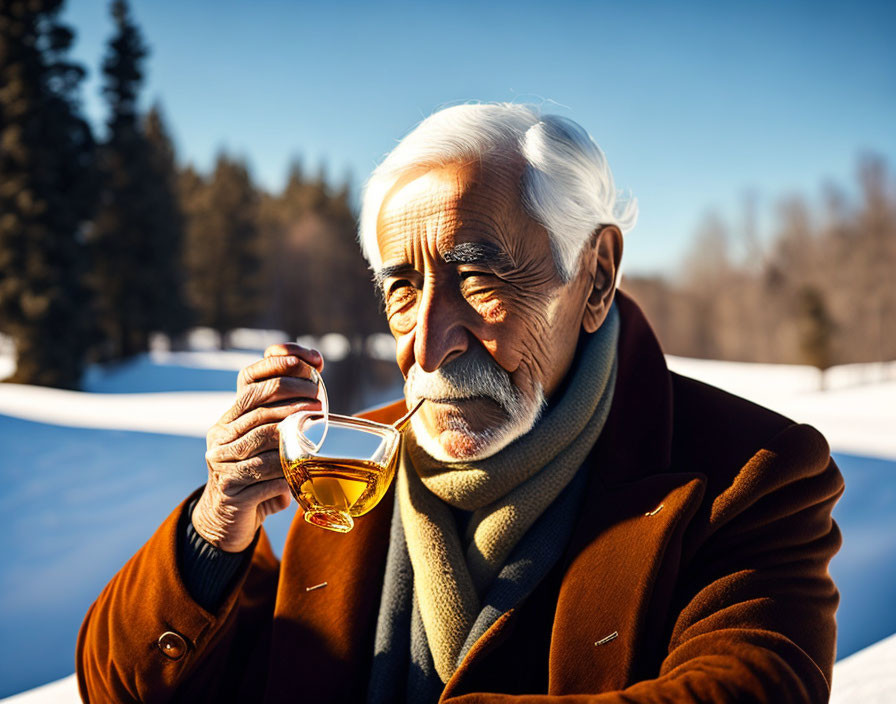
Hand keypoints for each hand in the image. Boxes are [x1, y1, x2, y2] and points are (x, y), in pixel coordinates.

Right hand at [192, 343, 323, 551]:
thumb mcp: (263, 447)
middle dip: (291, 402)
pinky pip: (264, 477)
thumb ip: (281, 423)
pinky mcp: (230, 490)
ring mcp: (222, 464)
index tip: (304, 364)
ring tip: (313, 430)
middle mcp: (220, 438)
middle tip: (318, 400)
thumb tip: (317, 394)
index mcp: (227, 422)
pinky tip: (300, 472)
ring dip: (291, 435)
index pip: (249, 386)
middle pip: (258, 412)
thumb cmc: (255, 476)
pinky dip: (285, 473)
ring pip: (261, 442)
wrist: (227, 519)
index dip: (276, 370)